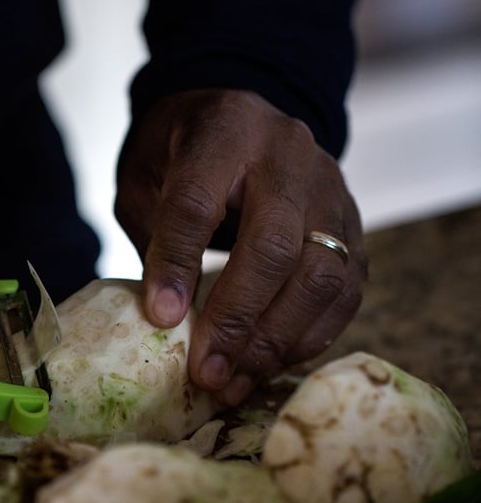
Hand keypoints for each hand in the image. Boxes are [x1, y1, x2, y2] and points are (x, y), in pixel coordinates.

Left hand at [115, 89, 366, 406]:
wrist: (242, 120)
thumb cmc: (182, 156)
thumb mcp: (147, 178)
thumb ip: (157, 235)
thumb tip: (170, 316)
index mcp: (225, 132)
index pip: (199, 202)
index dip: (178, 263)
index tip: (161, 319)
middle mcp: (290, 157)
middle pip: (275, 246)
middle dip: (238, 319)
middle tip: (206, 372)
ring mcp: (332, 193)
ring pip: (321, 276)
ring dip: (275, 340)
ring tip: (234, 382)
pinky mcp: (354, 229)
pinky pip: (344, 294)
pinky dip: (307, 338)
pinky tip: (268, 366)